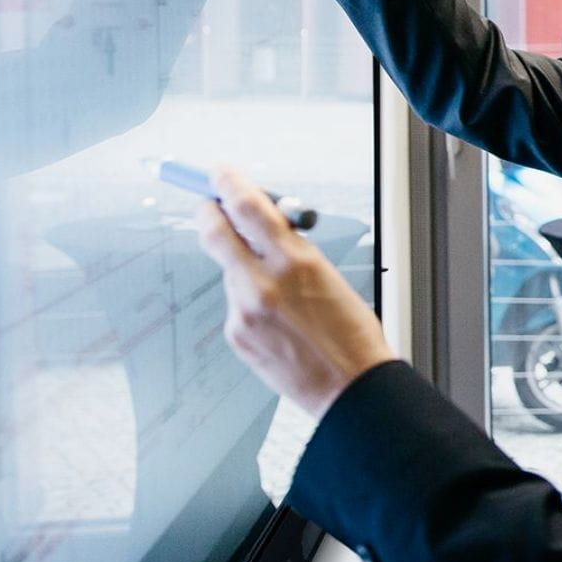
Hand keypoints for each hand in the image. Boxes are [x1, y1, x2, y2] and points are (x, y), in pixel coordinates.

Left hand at [196, 166, 397, 418]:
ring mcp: (244, 312)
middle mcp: (262, 284)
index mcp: (295, 261)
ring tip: (281, 295)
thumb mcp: (328, 275)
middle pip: (215, 232)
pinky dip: (251, 304)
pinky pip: (236, 305)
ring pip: (230, 272)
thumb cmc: (352, 333)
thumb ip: (292, 248)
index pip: (249, 207)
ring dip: (243, 269)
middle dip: (209, 213)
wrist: (352, 388)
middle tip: (211, 206)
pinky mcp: (236, 336)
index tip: (220, 173)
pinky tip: (279, 322)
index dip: (229, 184)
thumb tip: (265, 226)